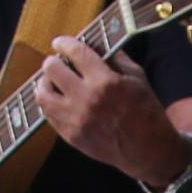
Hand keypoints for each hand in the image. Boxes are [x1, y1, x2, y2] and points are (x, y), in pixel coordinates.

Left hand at [28, 35, 188, 189]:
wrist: (148, 150)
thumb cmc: (146, 112)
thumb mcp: (137, 78)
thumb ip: (115, 58)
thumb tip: (96, 44)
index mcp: (106, 82)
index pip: (75, 53)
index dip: (64, 43)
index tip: (60, 42)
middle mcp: (87, 99)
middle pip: (52, 70)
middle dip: (54, 61)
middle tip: (57, 61)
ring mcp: (76, 120)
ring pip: (43, 94)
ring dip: (45, 82)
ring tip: (52, 80)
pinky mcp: (70, 136)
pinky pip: (48, 114)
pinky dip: (50, 102)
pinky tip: (57, 98)